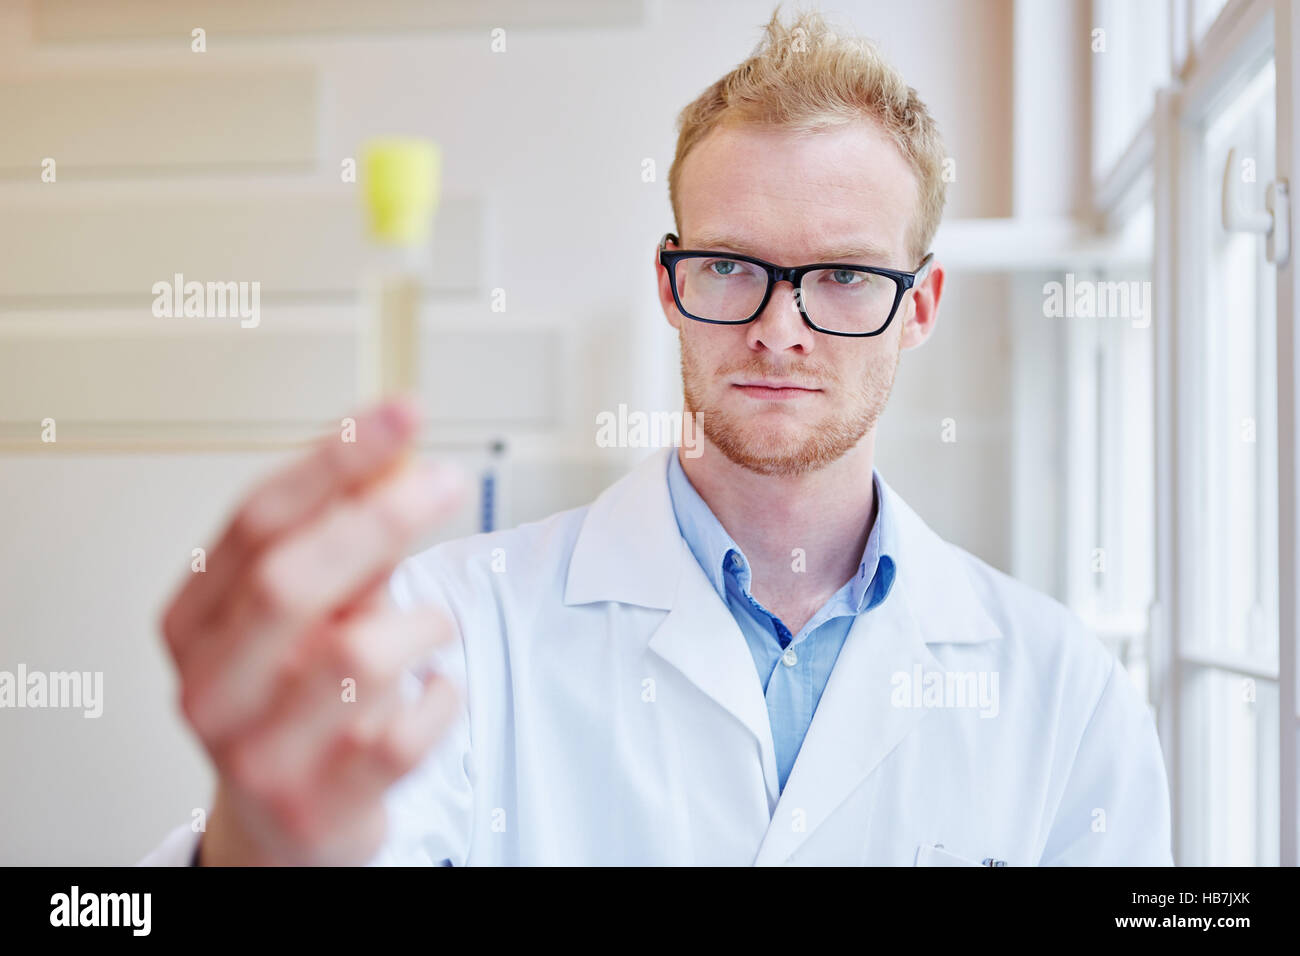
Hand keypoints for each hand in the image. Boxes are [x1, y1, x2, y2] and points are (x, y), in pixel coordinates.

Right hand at [160, 398, 466, 864]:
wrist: (283, 829)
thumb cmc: (293, 701)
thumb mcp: (305, 615)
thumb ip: (343, 543)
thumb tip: (395, 458)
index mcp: (193, 622)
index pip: (256, 519)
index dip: (335, 458)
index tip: (400, 413)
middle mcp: (211, 688)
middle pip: (292, 579)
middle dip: (382, 518)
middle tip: (447, 483)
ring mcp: (260, 754)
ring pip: (360, 656)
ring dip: (419, 627)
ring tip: (427, 632)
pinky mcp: (321, 805)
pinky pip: (405, 731)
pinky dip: (440, 697)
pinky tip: (434, 689)